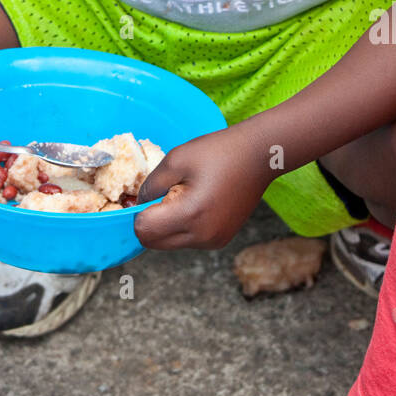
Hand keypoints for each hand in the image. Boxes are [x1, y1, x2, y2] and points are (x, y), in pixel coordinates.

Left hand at [133, 122, 268, 250]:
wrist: (258, 156)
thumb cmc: (218, 152)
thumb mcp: (177, 159)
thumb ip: (151, 184)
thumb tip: (139, 203)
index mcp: (190, 215)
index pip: (144, 231)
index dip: (137, 213)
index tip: (146, 195)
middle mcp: (202, 236)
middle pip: (154, 243)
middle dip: (149, 222)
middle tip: (163, 194)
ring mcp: (213, 241)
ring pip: (170, 243)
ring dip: (166, 225)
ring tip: (183, 195)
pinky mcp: (221, 240)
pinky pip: (189, 240)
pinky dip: (183, 227)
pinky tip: (197, 202)